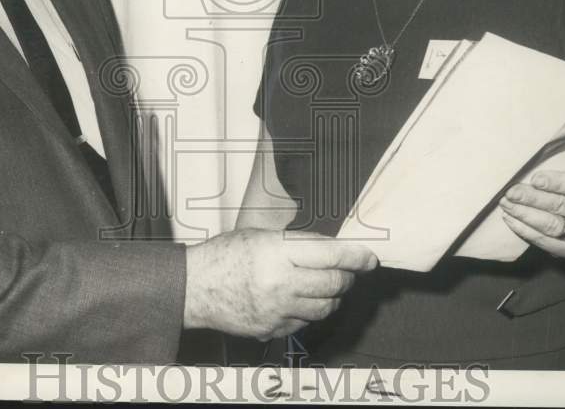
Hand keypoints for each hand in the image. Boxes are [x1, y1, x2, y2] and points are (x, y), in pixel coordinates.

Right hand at [183, 228, 377, 340]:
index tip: (370, 257)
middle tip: (347, 270)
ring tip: (327, 286)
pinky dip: (310, 312)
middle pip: (334, 283)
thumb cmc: (226, 255)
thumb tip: (334, 250)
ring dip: (333, 296)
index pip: (332, 255)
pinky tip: (301, 300)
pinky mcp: (271, 329)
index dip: (357, 256)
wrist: (195, 287)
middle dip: (347, 276)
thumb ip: (297, 244)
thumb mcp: (262, 236)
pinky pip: (305, 323)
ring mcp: (277, 310)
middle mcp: (281, 282)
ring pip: (325, 307)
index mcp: (278, 252)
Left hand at [498, 168, 564, 257]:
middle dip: (531, 198)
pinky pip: (545, 242)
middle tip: (510, 192)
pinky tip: (510, 218)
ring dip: (524, 214)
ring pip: (551, 226)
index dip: (557, 183)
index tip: (535, 179)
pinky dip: (524, 230)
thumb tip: (530, 163)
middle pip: (561, 206)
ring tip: (506, 204)